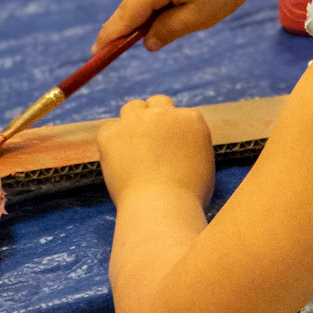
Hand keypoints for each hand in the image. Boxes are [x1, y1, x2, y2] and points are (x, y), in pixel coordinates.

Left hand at [97, 96, 214, 208]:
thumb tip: (179, 144)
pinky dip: (112, 144)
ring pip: (132, 109)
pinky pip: (110, 130)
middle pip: (157, 103)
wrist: (161, 208)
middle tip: (150, 143)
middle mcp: (164, 113)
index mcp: (192, 119)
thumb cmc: (186, 198)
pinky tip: (119, 164)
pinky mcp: (111, 132)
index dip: (174, 131)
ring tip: (133, 153)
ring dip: (133, 125)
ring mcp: (136, 120)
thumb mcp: (202, 166)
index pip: (180, 115)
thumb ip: (190, 146)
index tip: (169, 147)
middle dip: (154, 119)